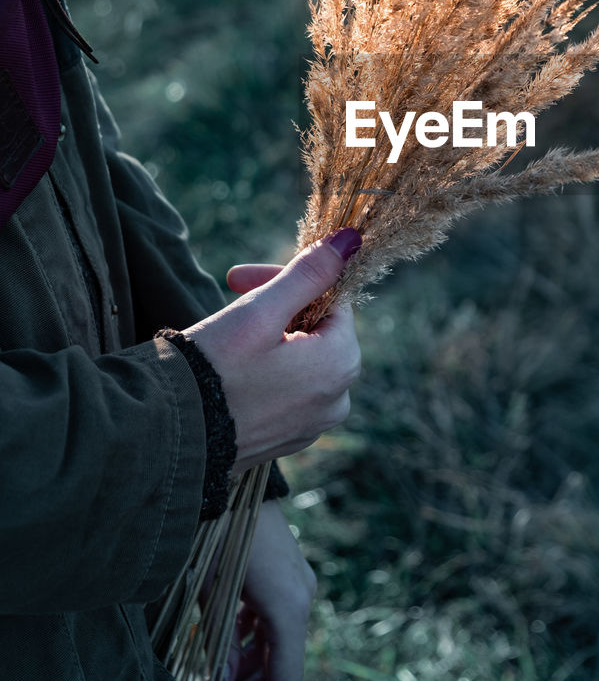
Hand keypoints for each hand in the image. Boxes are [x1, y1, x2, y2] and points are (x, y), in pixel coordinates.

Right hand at [183, 231, 361, 471]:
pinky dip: (266, 371)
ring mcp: (313, 425)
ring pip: (302, 359)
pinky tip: (230, 368)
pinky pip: (288, 391)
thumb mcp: (261, 311)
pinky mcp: (287, 440)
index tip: (240, 278)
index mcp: (342, 364)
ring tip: (227, 332)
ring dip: (270, 336)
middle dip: (276, 306)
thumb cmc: (214, 367)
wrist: (166, 435)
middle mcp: (338, 399)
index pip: (329, 299)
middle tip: (229, 294)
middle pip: (318, 330)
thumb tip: (350, 241)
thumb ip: (308, 274)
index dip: (287, 280)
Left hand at [211, 501, 316, 680]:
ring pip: (275, 644)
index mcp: (288, 607)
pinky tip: (216, 649)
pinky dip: (247, 641)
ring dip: (243, 670)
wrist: (234, 471)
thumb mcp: (210, 590)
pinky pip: (271, 620)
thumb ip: (218, 642)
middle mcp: (300, 598)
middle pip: (279, 667)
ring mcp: (295, 583)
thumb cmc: (217, 529)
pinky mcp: (285, 572)